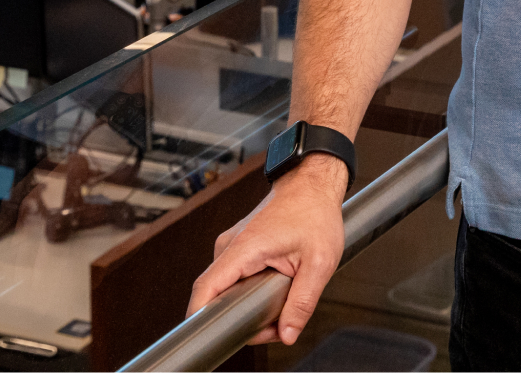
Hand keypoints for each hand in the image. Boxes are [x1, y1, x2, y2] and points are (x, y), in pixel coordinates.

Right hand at [188, 157, 347, 344]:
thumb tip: (288, 333)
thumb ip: (303, 302)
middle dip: (241, 318)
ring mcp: (232, 246)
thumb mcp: (319, 263)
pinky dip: (250, 290)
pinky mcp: (239, 248)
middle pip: (216, 296)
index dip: (201, 318)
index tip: (210, 337)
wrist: (311, 184)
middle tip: (273, 326)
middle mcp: (230, 246)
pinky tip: (274, 289)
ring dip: (248, 304)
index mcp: (244, 248)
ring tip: (279, 304)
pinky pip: (235, 278)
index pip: (205, 289)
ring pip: (227, 289)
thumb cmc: (314, 212)